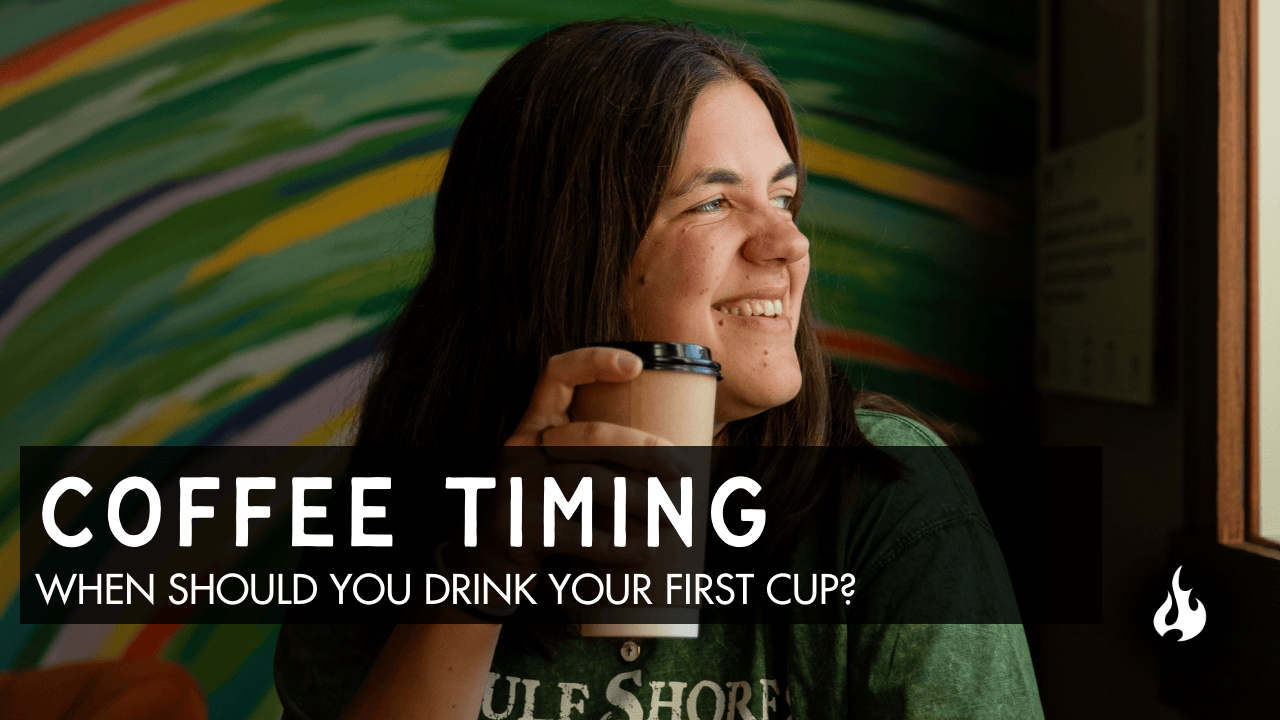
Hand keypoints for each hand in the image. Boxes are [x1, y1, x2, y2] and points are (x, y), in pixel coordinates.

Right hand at [450, 347, 683, 578]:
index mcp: (531, 429)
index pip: (556, 374)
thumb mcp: (549, 479)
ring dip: (640, 500)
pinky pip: (578, 534)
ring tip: (673, 517)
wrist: (479, 573)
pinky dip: (618, 546)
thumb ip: (588, 463)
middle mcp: (519, 450)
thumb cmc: (533, 521)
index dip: (594, 361)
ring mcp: (513, 488)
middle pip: (589, 435)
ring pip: (588, 483)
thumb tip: (666, 460)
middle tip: (682, 469)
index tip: (637, 365)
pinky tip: (644, 553)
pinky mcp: (513, 528)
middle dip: (644, 449)